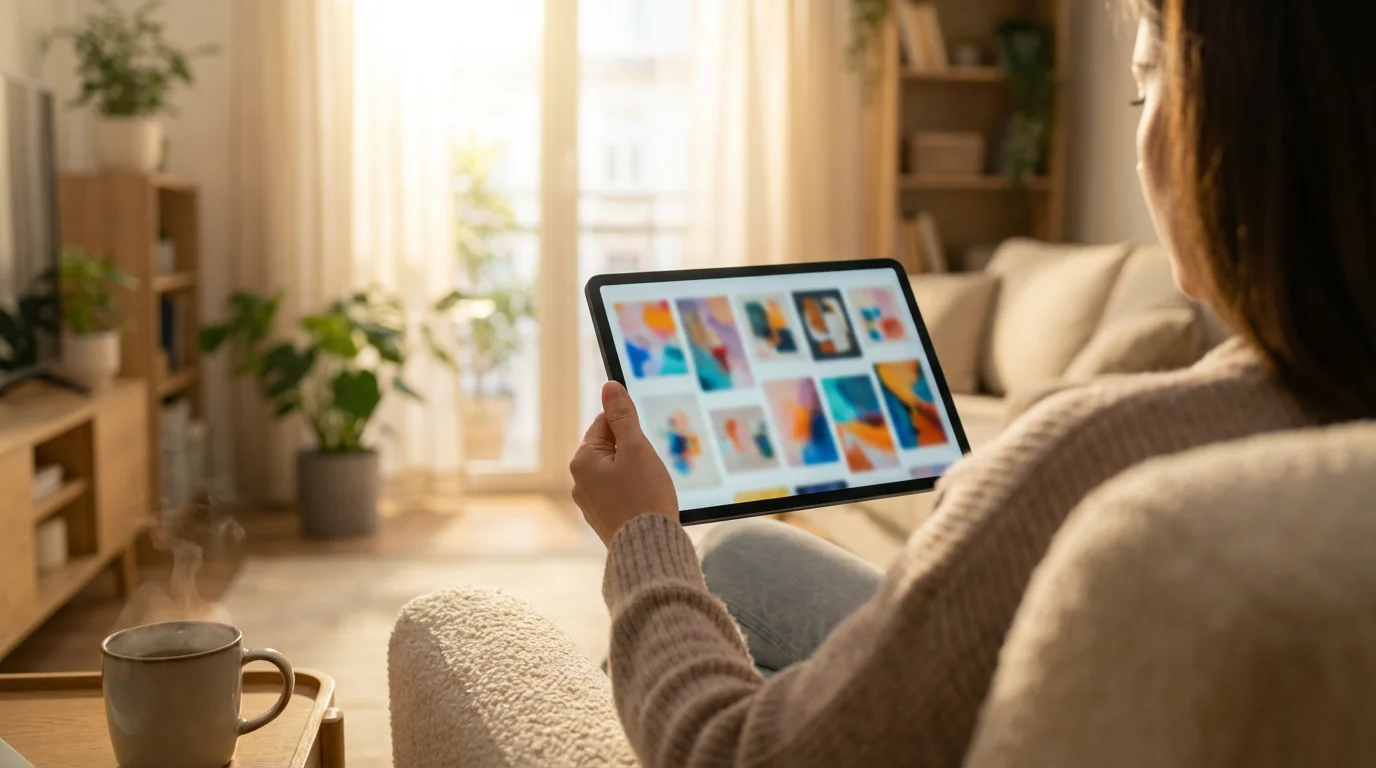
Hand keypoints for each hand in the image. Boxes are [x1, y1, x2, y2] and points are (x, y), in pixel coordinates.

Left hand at [570, 381, 678, 546]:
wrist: (650, 550)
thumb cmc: (645, 497)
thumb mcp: (636, 448)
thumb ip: (622, 416)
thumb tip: (609, 386)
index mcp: (582, 461)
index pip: (604, 424)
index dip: (629, 428)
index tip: (644, 443)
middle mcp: (579, 482)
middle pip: (610, 449)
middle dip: (633, 453)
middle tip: (650, 469)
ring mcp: (590, 504)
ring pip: (616, 473)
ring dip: (635, 474)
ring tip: (650, 489)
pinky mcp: (604, 520)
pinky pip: (619, 495)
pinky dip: (634, 494)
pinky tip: (647, 504)